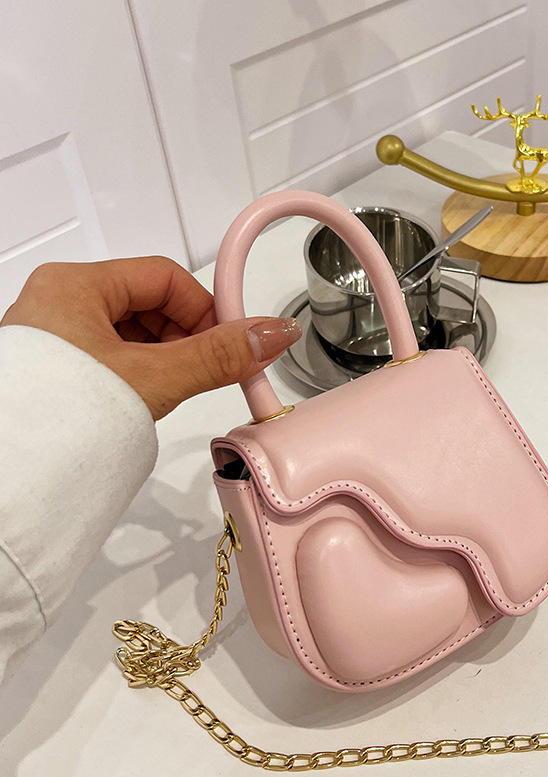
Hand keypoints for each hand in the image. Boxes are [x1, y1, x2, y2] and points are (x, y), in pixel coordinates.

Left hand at [1, 257, 300, 418]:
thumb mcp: (154, 377)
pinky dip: (140, 374)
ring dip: (165, 359)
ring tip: (169, 391)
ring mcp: (57, 338)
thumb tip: (269, 334)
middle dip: (186, 337)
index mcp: (76, 285)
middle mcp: (61, 304)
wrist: (12, 474)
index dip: (205, 308)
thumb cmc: (55, 415)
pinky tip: (143, 400)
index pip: (166, 277)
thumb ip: (217, 355)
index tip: (231, 340)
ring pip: (134, 334)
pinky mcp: (58, 369)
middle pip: (151, 304)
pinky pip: (114, 358)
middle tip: (205, 370)